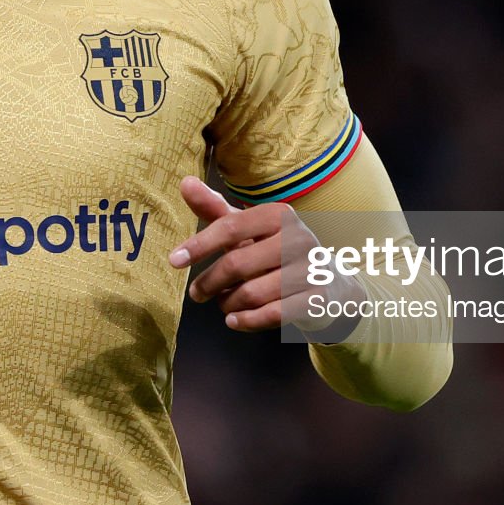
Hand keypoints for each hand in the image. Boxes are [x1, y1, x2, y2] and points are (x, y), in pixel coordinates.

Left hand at [169, 177, 348, 330]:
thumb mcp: (247, 228)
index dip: (199, 245)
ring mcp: (310, 269)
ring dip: (228, 303)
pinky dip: (246, 321)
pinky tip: (234, 320)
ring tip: (224, 302)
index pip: (230, 227)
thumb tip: (184, 182)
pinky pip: (271, 315)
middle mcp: (298, 238)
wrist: (329, 282)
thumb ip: (215, 209)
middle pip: (236, 264)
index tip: (174, 261)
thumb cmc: (276, 250)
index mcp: (278, 214)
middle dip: (209, 282)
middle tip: (197, 293)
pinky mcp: (317, 299)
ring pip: (251, 294)